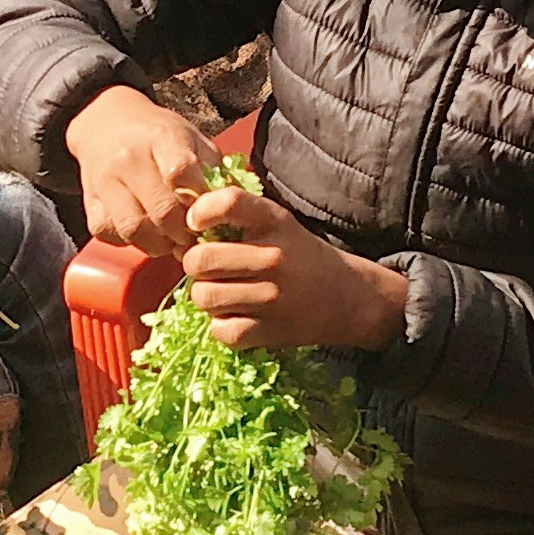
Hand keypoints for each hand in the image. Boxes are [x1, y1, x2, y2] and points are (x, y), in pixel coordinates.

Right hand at [62, 86, 212, 257]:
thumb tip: (234, 204)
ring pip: (134, 229)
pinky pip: (111, 234)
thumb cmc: (156, 135)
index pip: (181, 172)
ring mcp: (106, 181)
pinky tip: (144, 233)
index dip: (199, 201)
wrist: (104, 124)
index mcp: (161, 138)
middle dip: (183, 233)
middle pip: (161, 210)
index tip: (206, 211)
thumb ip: (213, 170)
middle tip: (192, 237)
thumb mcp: (191, 138)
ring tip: (170, 240)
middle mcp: (129, 158)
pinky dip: (130, 241)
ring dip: (158, 244)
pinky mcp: (90, 202)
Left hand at [177, 185, 402, 352]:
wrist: (349, 297)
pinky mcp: (270, 331)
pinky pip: (220, 330)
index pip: (226, 204)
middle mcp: (273, 257)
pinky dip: (221, 326)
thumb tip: (184, 214)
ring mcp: (271, 297)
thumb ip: (237, 215)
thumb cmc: (300, 255)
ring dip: (206, 297)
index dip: (200, 213)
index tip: (198, 225)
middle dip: (195, 265)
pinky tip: (237, 316)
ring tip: (223, 293)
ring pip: (203, 297)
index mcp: (274, 221)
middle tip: (210, 269)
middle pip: (199, 259)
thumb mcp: (277, 222)